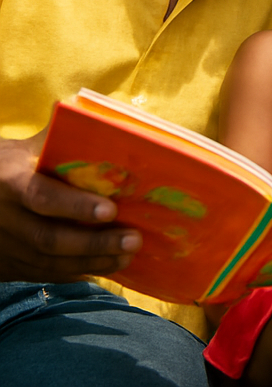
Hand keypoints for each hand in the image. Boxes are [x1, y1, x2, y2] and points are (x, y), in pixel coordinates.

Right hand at [0, 131, 141, 281]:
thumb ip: (59, 138)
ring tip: (128, 256)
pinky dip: (75, 272)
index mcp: (8, 182)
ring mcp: (1, 247)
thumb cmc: (7, 164)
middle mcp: (2, 219)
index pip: (42, 197)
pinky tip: (104, 268)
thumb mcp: (24, 148)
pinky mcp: (5, 266)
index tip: (112, 210)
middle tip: (134, 240)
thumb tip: (101, 120)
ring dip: (91, 262)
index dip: (76, 207)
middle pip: (49, 238)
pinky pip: (42, 274)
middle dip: (94, 243)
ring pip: (47, 263)